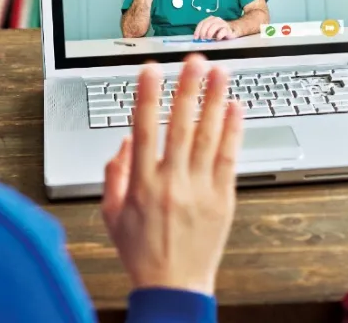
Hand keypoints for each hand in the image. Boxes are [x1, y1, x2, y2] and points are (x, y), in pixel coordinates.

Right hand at [100, 55, 243, 294]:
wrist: (174, 287)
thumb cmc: (142, 253)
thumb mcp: (112, 215)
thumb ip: (115, 175)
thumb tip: (124, 142)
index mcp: (142, 184)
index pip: (143, 129)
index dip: (147, 96)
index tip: (151, 70)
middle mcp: (172, 182)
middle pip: (182, 125)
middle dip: (188, 88)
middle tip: (195, 60)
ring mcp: (200, 189)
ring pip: (209, 136)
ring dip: (215, 100)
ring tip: (220, 73)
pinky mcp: (223, 198)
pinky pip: (229, 158)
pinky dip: (233, 131)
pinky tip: (235, 108)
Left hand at [194, 16, 235, 39]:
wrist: (232, 31)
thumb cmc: (219, 31)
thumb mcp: (210, 31)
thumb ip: (204, 33)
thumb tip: (197, 38)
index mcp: (210, 19)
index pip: (202, 23)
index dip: (197, 30)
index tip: (196, 38)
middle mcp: (216, 19)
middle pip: (207, 23)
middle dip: (203, 31)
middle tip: (202, 38)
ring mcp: (222, 23)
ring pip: (214, 26)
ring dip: (210, 33)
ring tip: (208, 39)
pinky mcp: (228, 29)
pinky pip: (223, 31)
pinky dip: (219, 35)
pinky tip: (217, 39)